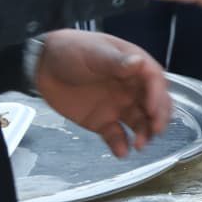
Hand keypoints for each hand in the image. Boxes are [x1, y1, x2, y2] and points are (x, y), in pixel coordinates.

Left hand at [35, 30, 171, 156]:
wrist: (43, 65)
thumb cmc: (71, 50)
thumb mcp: (93, 52)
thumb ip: (116, 61)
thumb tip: (139, 63)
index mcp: (132, 66)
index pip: (154, 81)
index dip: (158, 95)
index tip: (152, 110)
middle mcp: (130, 88)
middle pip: (154, 104)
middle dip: (158, 118)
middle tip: (155, 131)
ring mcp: (117, 106)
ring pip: (140, 123)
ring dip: (144, 134)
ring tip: (139, 145)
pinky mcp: (102, 122)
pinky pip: (117, 136)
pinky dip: (121, 146)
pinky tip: (121, 152)